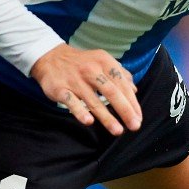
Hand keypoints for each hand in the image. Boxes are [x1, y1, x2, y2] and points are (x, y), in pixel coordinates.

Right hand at [28, 43, 142, 135]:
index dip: (132, 102)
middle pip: (111, 92)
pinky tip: (88, 121)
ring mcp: (75, 80)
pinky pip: (71, 102)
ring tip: (117, 130)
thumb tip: (134, 90)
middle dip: (125, 110)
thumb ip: (119, 74)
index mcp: (104, 62)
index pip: (122, 84)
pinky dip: (80, 111)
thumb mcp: (101, 61)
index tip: (138, 118)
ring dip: (106, 117)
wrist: (50, 57)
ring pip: (93, 101)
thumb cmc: (81, 62)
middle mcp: (91, 70)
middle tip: (134, 126)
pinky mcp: (60, 89)